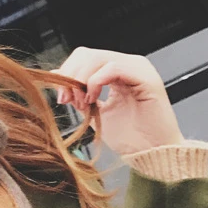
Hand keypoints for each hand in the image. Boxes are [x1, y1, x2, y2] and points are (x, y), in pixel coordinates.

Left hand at [50, 47, 183, 156]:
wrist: (150, 153)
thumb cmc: (129, 136)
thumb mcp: (93, 110)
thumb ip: (78, 92)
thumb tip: (57, 75)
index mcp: (116, 71)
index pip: (84, 57)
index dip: (67, 73)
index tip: (61, 97)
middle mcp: (128, 64)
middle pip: (87, 54)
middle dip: (71, 77)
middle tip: (67, 100)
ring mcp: (138, 68)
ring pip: (98, 58)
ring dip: (81, 81)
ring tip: (82, 103)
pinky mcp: (146, 78)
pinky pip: (114, 68)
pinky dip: (96, 82)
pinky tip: (94, 100)